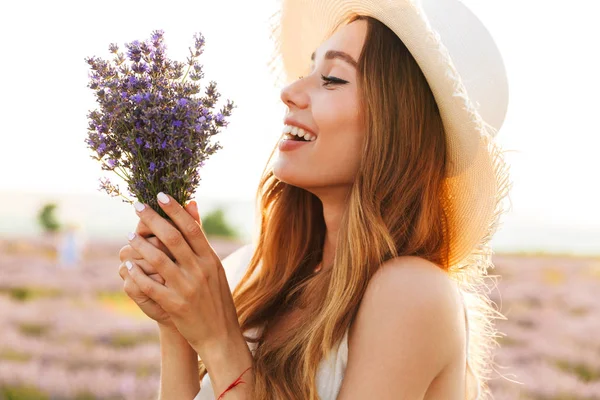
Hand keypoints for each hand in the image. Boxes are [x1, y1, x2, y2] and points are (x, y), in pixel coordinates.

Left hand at [124, 193, 241, 356]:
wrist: (220, 334)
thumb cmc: (216, 298)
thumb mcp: (214, 267)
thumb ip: (200, 238)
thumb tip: (191, 204)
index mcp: (210, 259)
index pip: (191, 227)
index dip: (174, 210)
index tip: (159, 195)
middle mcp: (200, 270)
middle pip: (173, 238)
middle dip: (153, 219)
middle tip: (137, 206)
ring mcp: (188, 288)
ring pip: (158, 259)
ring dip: (140, 245)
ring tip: (130, 236)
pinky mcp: (175, 305)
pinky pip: (150, 285)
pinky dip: (137, 273)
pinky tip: (128, 266)